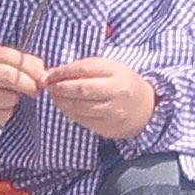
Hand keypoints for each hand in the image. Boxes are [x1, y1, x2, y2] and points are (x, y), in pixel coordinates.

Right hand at [0, 43, 53, 133]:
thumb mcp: (8, 63)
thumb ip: (29, 64)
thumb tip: (44, 76)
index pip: (14, 58)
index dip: (33, 69)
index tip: (43, 77)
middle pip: (10, 77)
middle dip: (29, 85)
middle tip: (36, 90)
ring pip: (9, 98)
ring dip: (15, 99)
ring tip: (7, 96)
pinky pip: (3, 115)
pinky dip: (7, 112)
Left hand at [39, 55, 160, 139]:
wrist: (145, 108)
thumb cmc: (122, 83)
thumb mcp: (110, 68)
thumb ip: (85, 68)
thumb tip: (54, 72)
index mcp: (117, 72)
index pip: (86, 68)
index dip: (64, 71)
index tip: (51, 73)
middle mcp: (117, 91)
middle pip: (82, 89)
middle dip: (61, 88)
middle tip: (49, 86)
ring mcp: (113, 111)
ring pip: (80, 107)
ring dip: (62, 102)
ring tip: (54, 97)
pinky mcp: (108, 126)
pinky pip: (84, 120)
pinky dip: (70, 113)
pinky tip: (65, 107)